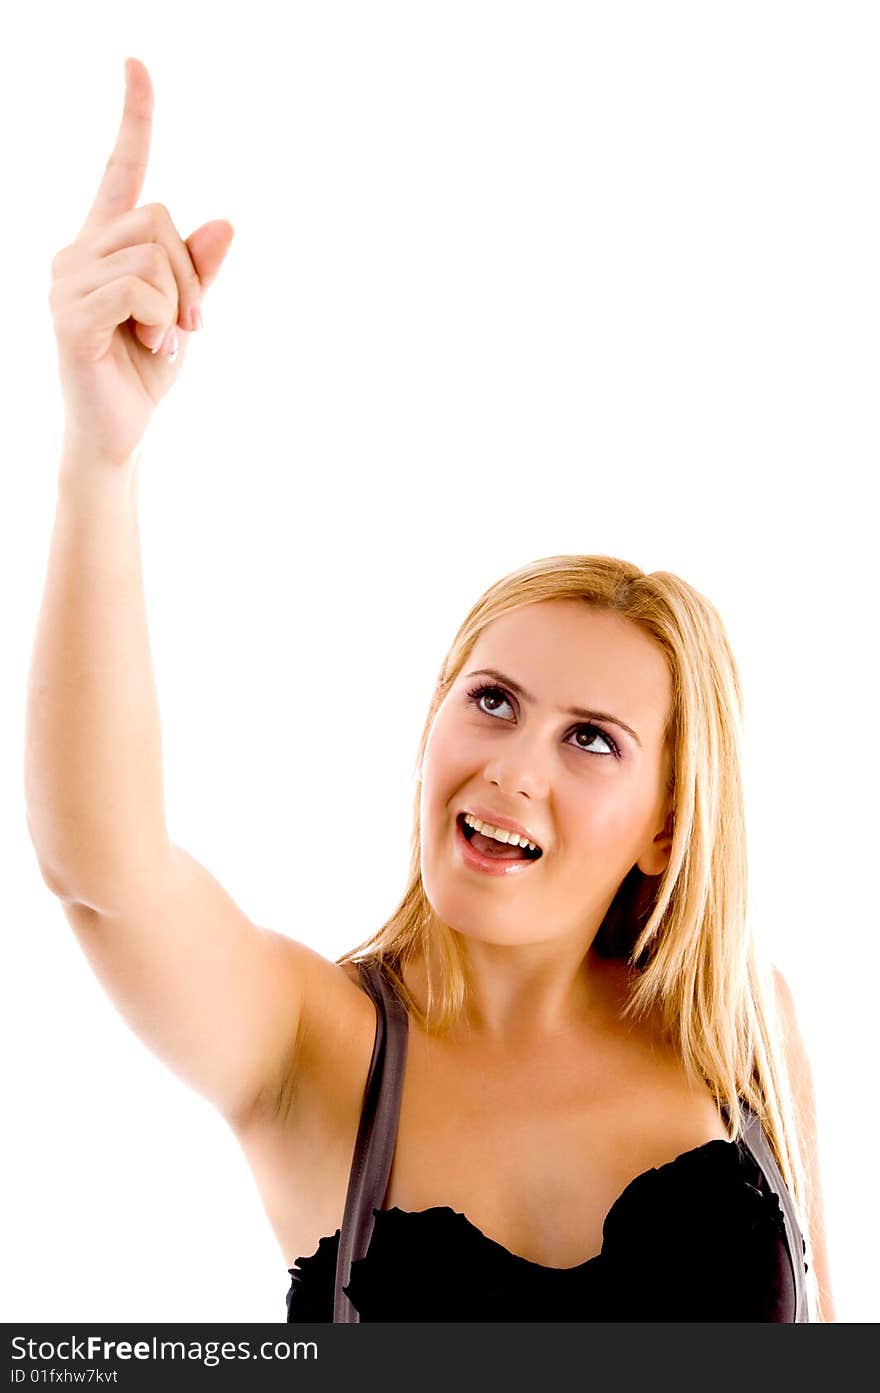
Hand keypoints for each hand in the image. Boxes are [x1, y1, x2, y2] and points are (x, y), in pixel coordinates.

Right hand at [49, 56, 234, 469]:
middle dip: (190, 273)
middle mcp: (76, 252)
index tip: (137, 63)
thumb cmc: (146, 372)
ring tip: (163, 339)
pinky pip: (140, 289)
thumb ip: (199, 269)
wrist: (119, 434)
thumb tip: (225, 222)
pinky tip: (151, 347)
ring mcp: (67, 282)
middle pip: (157, 217)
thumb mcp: (184, 313)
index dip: (133, 118)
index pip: (120, 170)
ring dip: (178, 303)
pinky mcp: (71, 316)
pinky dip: (162, 320)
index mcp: (103, 245)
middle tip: (189, 323)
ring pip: (152, 253)